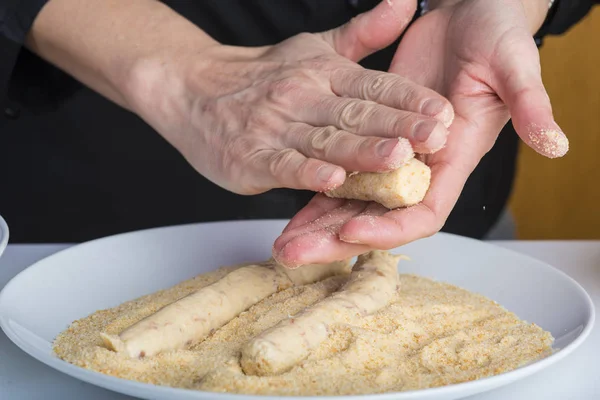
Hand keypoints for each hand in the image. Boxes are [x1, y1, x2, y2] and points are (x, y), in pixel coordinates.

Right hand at [126, 0, 452, 195]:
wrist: (191, 87)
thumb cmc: (261, 75)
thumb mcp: (315, 47)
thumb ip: (364, 33)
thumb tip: (406, 4)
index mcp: (324, 72)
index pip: (375, 85)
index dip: (411, 99)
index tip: (444, 112)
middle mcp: (303, 97)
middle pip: (356, 113)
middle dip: (399, 126)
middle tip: (435, 136)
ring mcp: (277, 127)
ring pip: (325, 141)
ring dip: (361, 150)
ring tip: (396, 158)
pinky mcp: (252, 157)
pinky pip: (283, 166)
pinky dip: (306, 173)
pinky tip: (332, 181)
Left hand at [273, 0, 567, 266]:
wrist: (473, 13)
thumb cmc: (497, 36)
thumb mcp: (514, 66)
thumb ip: (531, 104)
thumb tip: (556, 144)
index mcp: (454, 159)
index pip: (423, 211)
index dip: (389, 227)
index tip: (351, 230)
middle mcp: (422, 168)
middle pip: (379, 220)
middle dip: (337, 239)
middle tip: (295, 253)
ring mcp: (395, 157)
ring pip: (354, 203)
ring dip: (318, 224)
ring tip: (283, 243)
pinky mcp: (373, 138)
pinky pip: (342, 173)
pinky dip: (316, 192)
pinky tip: (289, 206)